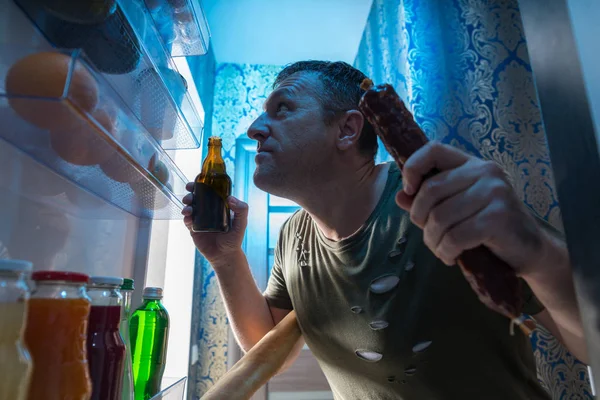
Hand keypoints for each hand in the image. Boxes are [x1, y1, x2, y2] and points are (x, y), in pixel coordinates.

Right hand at [182, 182, 247, 263]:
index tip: (198, 180)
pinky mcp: (194, 228)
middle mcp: (208, 210)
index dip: (203, 185)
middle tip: (190, 192)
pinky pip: (187, 220)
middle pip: (197, 197)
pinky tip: (188, 218)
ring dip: (187, 204)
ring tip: (188, 209)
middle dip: (191, 193)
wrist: (224, 255)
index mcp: (219, 206)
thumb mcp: (241, 224)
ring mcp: (200, 219)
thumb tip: (230, 198)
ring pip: (190, 207)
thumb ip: (241, 210)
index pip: (210, 192)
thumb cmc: (234, 239)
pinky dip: (186, 217)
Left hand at [395, 142, 544, 274]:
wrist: (531, 250)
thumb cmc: (490, 228)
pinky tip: (451, 257)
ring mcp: (494, 192)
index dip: (413, 168)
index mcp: (471, 164)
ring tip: (440, 250)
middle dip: (420, 218)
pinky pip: (456, 236)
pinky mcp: (499, 217)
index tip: (409, 191)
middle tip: (429, 235)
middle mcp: (485, 171)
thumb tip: (401, 196)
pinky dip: (447, 251)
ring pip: (440, 216)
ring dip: (433, 240)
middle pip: (431, 190)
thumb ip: (430, 201)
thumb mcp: (458, 209)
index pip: (433, 150)